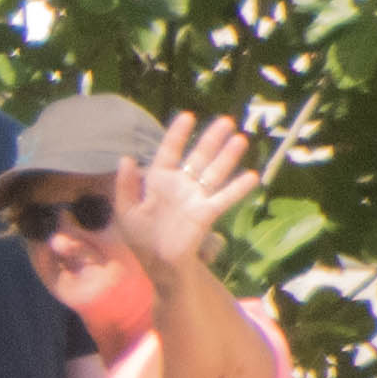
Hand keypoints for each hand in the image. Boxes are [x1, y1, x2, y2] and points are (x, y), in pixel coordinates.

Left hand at [118, 112, 259, 279]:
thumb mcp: (126, 210)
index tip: (188, 116)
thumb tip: (126, 158)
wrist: (157, 261)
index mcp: (159, 180)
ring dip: (227, 157)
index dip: (177, 135)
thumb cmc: (141, 235)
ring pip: (214, 172)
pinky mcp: (206, 213)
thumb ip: (125, 185)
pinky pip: (224, 198)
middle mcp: (181, 184)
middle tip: (226, 121)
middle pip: (198, 157)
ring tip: (240, 140)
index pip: (169, 152)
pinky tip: (251, 176)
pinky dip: (237, 188)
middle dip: (211, 139)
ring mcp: (196, 197)